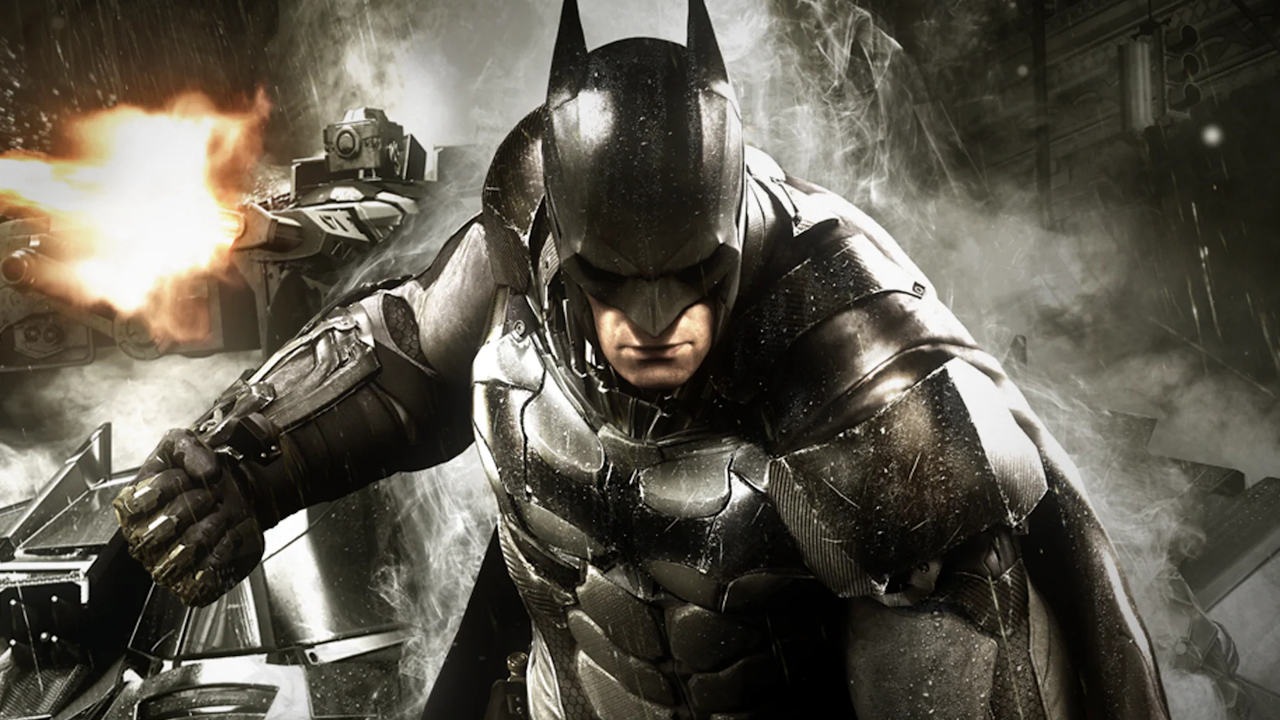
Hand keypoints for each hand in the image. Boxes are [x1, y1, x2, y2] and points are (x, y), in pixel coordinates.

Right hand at [113, 428, 264, 606]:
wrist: (233, 491)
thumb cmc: (200, 474)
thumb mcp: (184, 445)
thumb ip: (189, 449)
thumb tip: (206, 472)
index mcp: (133, 507)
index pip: (136, 504)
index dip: (166, 487)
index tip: (185, 477)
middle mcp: (144, 539)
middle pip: (157, 531)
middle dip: (192, 506)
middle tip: (210, 495)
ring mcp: (166, 563)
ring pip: (181, 554)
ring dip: (210, 526)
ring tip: (221, 512)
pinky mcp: (194, 580)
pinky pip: (204, 574)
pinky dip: (224, 550)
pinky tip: (230, 532)